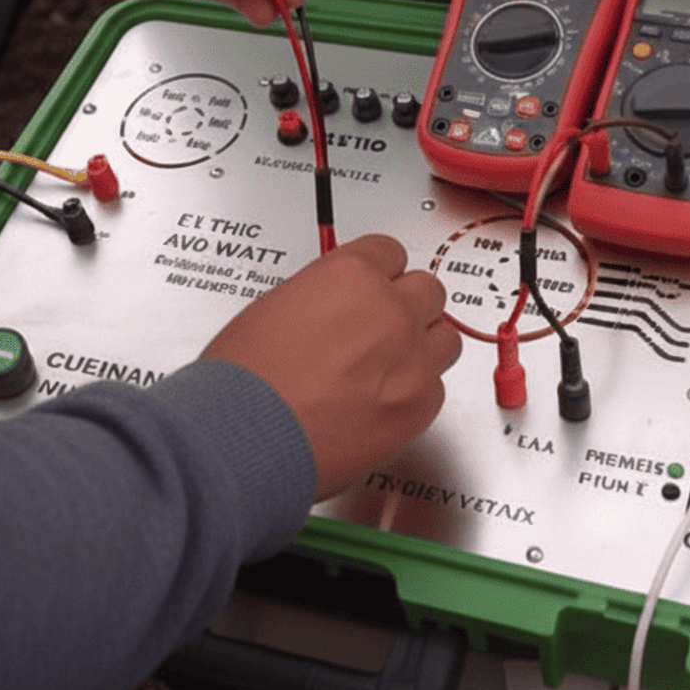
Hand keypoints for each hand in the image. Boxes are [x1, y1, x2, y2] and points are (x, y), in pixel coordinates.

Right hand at [202, 235, 458, 498]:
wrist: (244, 438)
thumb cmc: (244, 381)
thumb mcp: (275, 307)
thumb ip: (322, 296)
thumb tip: (334, 303)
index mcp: (351, 275)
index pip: (391, 252)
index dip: (379, 273)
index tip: (375, 286)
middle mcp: (389, 311)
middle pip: (428, 291)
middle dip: (407, 306)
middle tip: (384, 327)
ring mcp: (410, 359)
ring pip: (445, 338)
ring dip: (422, 346)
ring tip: (390, 365)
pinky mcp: (419, 407)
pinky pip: (436, 388)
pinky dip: (415, 393)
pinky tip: (382, 402)